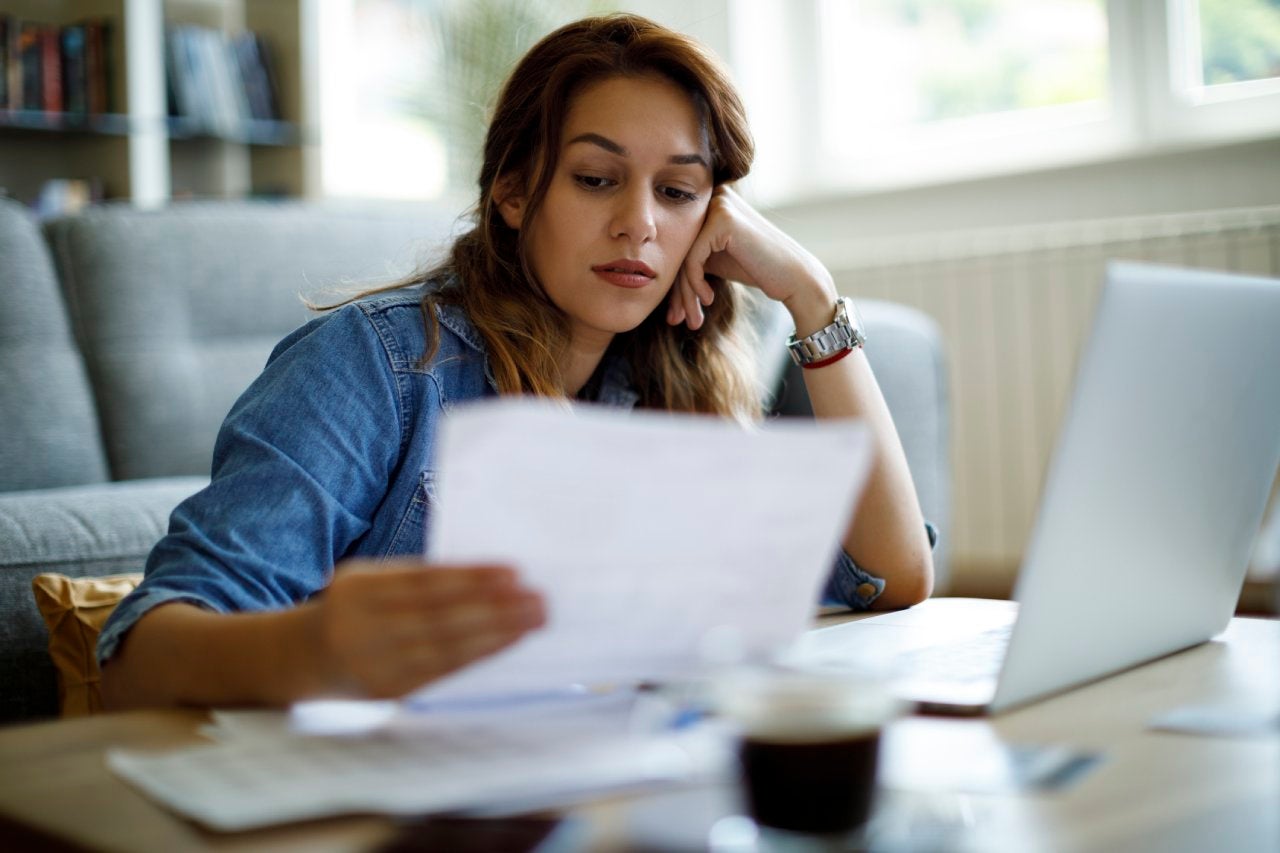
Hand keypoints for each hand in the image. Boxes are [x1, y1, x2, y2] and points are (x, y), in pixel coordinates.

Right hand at [309, 560, 544, 698]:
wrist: (302, 656)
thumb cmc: (355, 608)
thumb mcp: (370, 581)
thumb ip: (414, 579)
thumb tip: (486, 578)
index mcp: (360, 588)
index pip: (425, 581)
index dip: (471, 577)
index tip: (514, 572)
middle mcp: (362, 625)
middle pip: (439, 616)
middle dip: (494, 607)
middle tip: (538, 600)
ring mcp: (373, 662)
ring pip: (443, 647)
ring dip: (494, 633)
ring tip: (532, 621)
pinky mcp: (386, 690)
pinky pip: (440, 672)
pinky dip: (477, 656)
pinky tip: (505, 643)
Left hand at [667, 185, 835, 330]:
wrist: (793, 277)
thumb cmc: (755, 269)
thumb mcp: (714, 259)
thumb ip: (688, 255)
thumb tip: (647, 272)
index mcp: (708, 200)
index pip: (679, 242)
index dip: (674, 280)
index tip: (674, 313)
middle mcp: (712, 195)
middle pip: (678, 248)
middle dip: (677, 290)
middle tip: (676, 320)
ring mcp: (718, 204)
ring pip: (683, 255)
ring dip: (685, 293)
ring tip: (691, 319)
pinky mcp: (722, 219)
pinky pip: (693, 257)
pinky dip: (695, 283)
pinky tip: (708, 298)